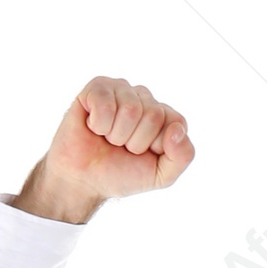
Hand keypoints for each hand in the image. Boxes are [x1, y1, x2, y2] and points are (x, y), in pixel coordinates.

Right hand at [13, 76, 194, 224]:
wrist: (84, 180)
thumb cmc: (121, 174)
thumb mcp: (161, 175)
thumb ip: (183, 156)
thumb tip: (177, 130)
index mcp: (164, 117)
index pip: (176, 122)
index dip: (158, 145)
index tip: (142, 155)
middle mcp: (145, 98)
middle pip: (154, 114)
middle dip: (135, 142)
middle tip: (121, 147)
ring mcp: (122, 89)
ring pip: (131, 108)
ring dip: (116, 135)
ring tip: (107, 138)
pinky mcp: (98, 87)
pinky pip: (106, 104)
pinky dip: (98, 124)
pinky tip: (93, 127)